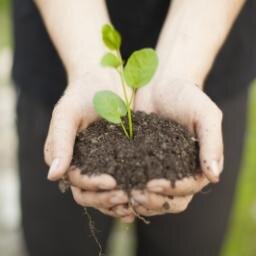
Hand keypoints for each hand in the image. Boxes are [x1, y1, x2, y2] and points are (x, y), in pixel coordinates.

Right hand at [44, 74, 133, 221]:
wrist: (105, 78)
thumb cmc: (83, 93)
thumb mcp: (68, 114)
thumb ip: (60, 142)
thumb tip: (53, 175)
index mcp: (70, 158)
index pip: (78, 182)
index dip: (93, 187)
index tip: (112, 183)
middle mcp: (86, 164)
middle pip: (93, 194)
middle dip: (108, 199)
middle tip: (127, 196)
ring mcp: (105, 162)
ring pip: (109, 192)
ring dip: (122, 201)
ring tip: (139, 201)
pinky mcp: (123, 156)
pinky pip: (127, 178)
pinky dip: (134, 189)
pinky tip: (146, 192)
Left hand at [132, 78, 222, 215]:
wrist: (161, 84)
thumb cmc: (186, 96)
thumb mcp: (204, 114)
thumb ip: (212, 143)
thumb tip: (214, 176)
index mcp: (197, 164)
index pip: (188, 188)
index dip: (171, 191)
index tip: (152, 185)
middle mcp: (178, 171)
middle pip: (170, 200)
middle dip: (153, 201)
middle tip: (135, 195)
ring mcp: (158, 168)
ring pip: (152, 196)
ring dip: (138, 200)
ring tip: (122, 196)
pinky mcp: (139, 161)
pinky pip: (134, 180)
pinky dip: (126, 188)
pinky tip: (113, 188)